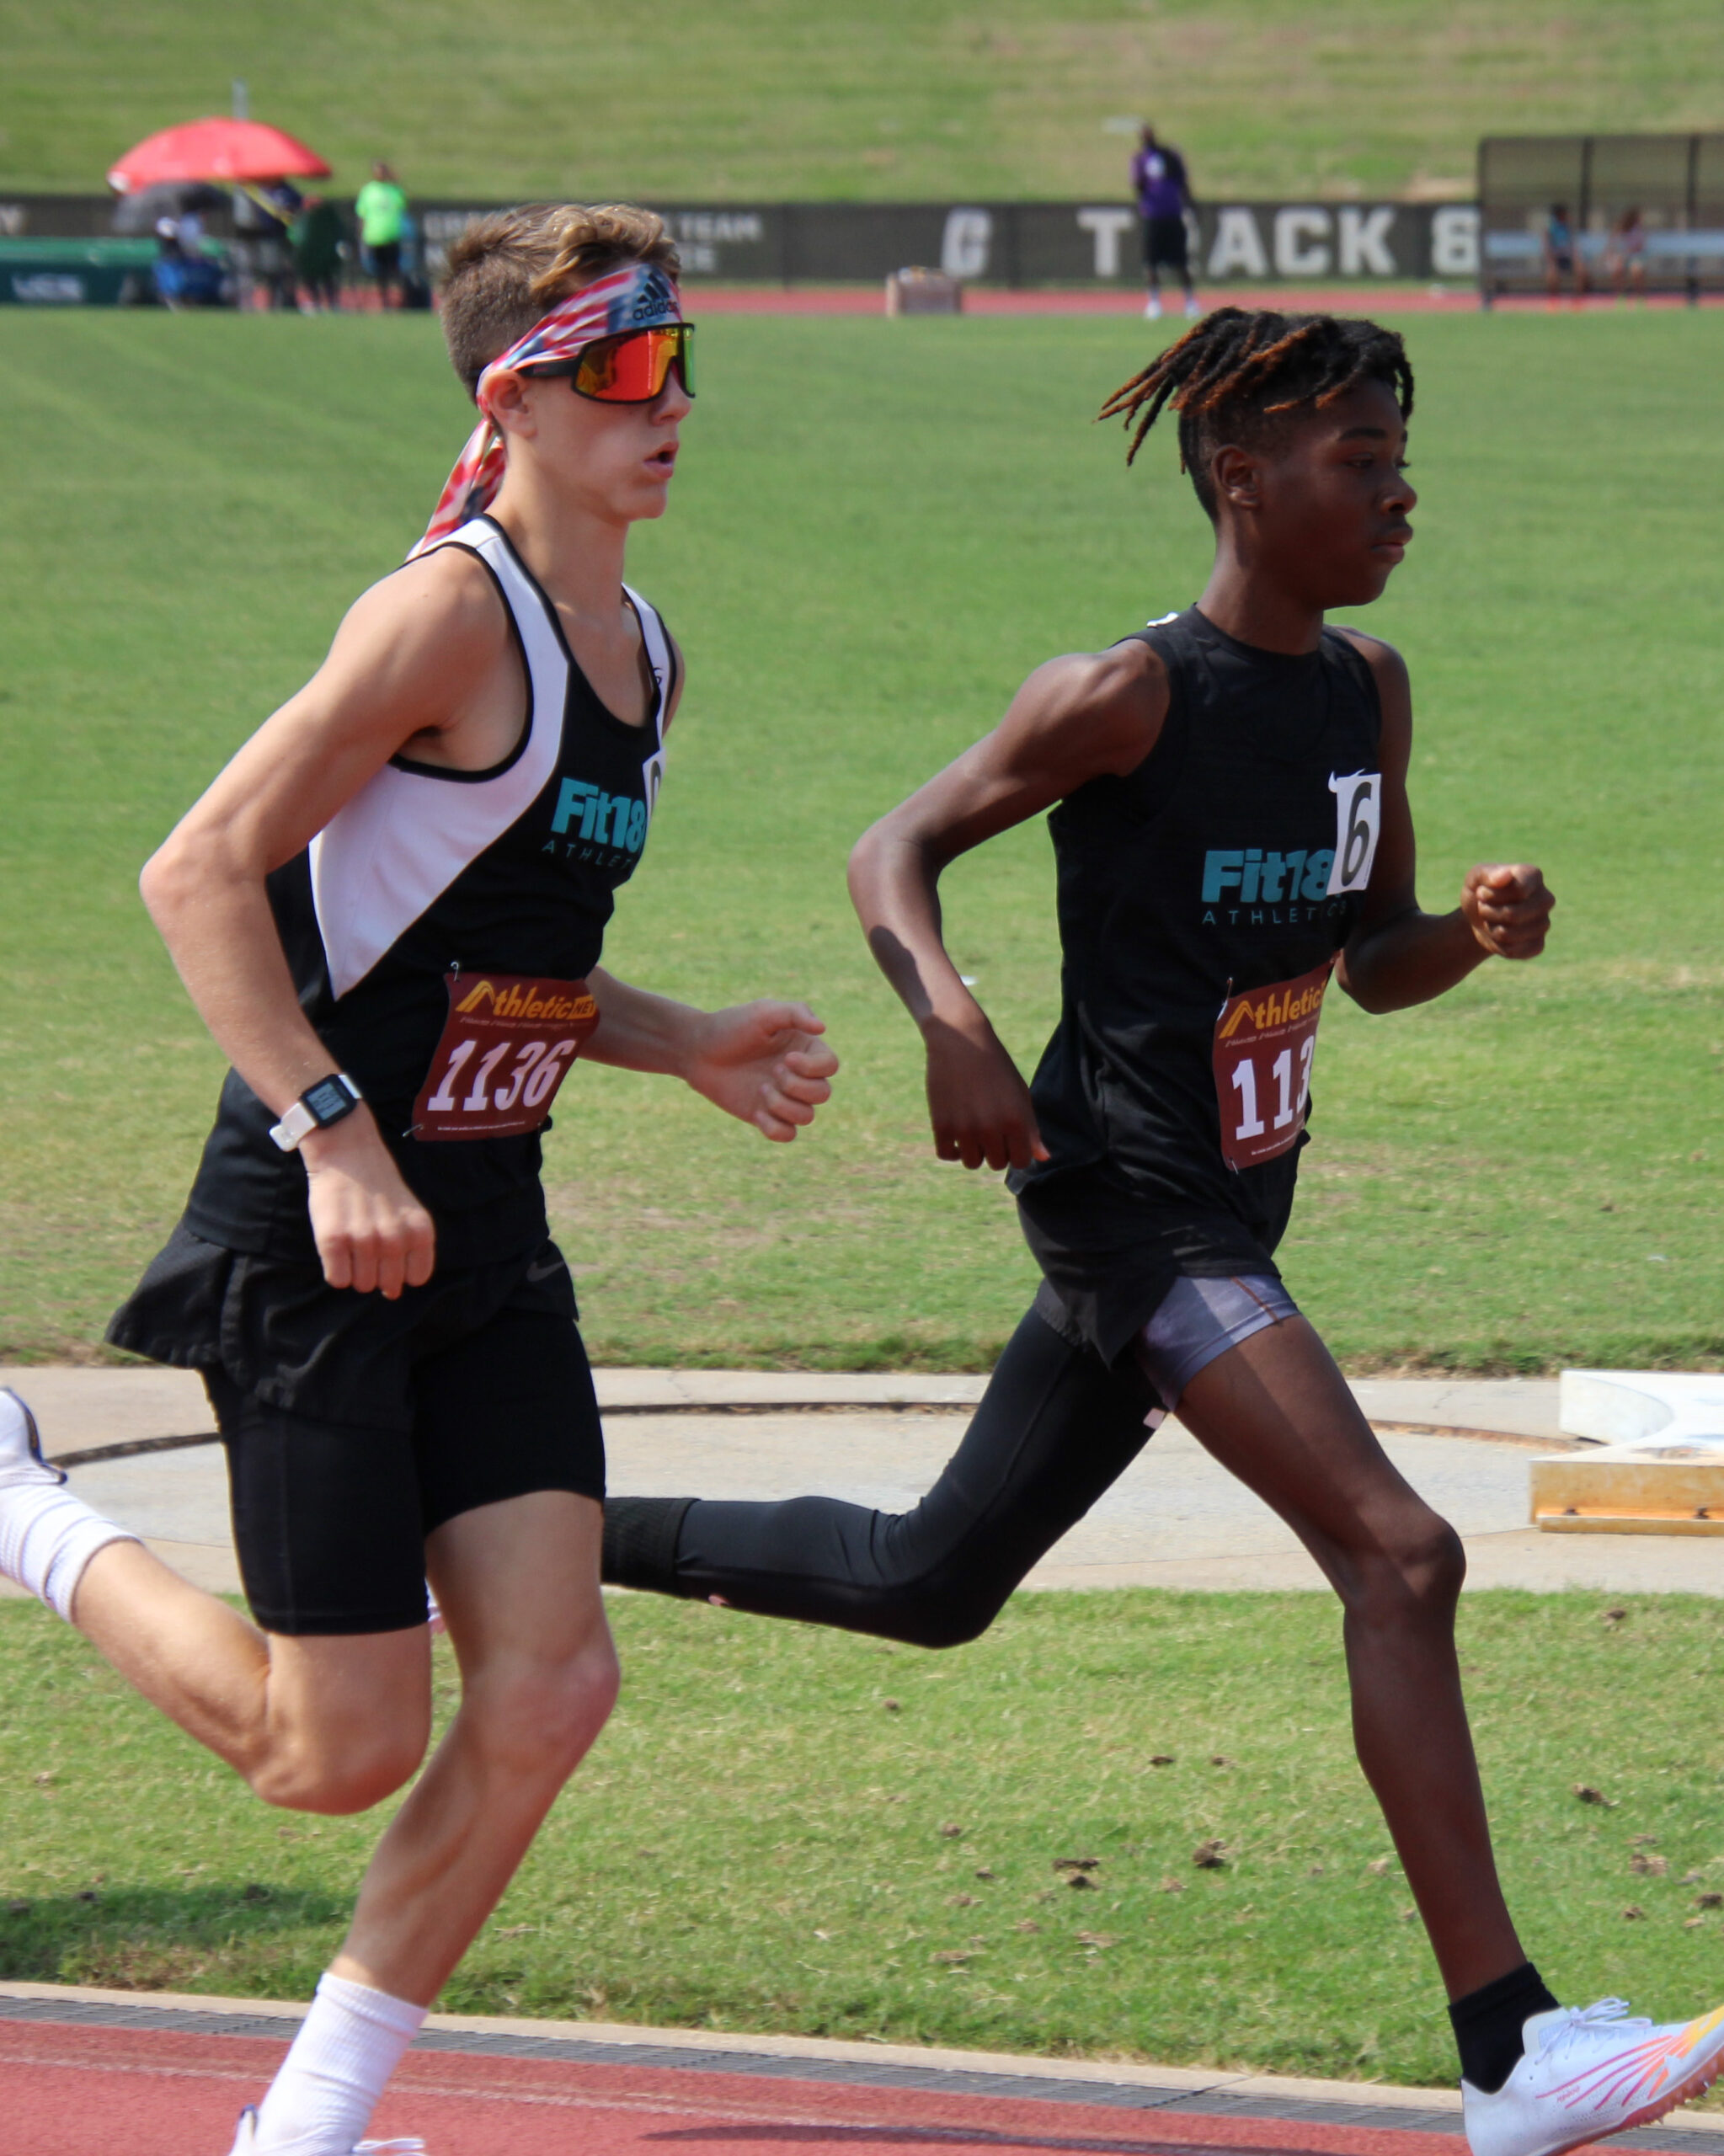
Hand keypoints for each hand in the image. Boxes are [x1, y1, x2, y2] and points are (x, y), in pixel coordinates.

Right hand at [301, 1110, 436, 1295]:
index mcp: (420, 1232)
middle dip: (377, 1273)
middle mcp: (395, 1239)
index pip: (416, 1278)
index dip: (401, 1270)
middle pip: (387, 1285)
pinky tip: (337, 1249)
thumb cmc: (379, 1187)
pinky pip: (337, 1279)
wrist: (348, 1154)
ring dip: (355, 1271)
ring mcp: (363, 1240)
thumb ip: (410, 1250)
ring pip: (361, 1285)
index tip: (390, 1253)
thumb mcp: (410, 1213)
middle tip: (367, 1246)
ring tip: (352, 1244)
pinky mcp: (333, 1240)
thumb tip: (393, 1293)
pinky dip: (336, 1270)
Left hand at [685, 1001, 837, 1140]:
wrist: (697, 1050)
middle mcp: (799, 1075)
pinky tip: (756, 1112)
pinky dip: (775, 1128)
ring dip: (784, 1106)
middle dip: (798, 1086)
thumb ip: (795, 1013)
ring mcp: (783, 1097)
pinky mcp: (765, 1116)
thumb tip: (822, 1028)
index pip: (830, 1065)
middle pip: (823, 1094)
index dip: (814, 1068)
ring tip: (761, 1089)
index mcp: (805, 1049)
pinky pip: (787, 1134)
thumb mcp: (763, 1012)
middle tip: (773, 1071)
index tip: (788, 1058)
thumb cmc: (731, 1026)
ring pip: (807, 1117)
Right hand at [922, 1007, 1048, 1171]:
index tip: (1008, 1138)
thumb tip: (1043, 1158)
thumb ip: (1031, 1129)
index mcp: (1017, 1121)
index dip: (1016, 1152)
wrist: (961, 1040)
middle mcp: (991, 1128)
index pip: (1021, 1162)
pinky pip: (947, 1155)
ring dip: (973, 1151)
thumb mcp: (1019, 1094)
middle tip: (988, 1127)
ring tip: (972, 1128)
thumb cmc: (996, 1067)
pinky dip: (952, 1149)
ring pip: (972, 1163)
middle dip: (995, 1151)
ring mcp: (965, 1129)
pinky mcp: (941, 1125)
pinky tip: (955, 1132)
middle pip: (996, 1164)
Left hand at [1460, 863, 1554, 960]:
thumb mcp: (1474, 877)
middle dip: (1488, 913)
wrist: (1480, 916)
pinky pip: (1513, 951)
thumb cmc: (1481, 891)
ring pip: (1509, 934)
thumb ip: (1487, 873)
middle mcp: (1545, 899)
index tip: (1482, 891)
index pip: (1519, 890)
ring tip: (1490, 919)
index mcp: (1533, 876)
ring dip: (1490, 929)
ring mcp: (1544, 923)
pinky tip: (1499, 934)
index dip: (1492, 895)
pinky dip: (1497, 945)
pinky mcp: (1538, 944)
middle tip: (1483, 907)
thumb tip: (1505, 876)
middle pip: (1512, 915)